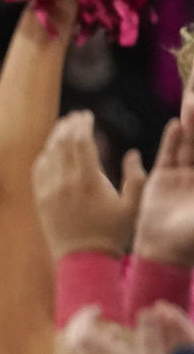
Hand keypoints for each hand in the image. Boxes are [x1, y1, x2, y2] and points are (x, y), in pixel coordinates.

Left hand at [32, 111, 145, 259]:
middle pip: (62, 142)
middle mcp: (65, 182)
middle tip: (75, 116)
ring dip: (55, 137)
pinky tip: (50, 150)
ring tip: (63, 127)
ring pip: (48, 154)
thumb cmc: (112, 234)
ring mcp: (49, 190)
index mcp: (89, 180)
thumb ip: (137, 178)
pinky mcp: (40, 199)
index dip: (82, 124)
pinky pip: (37, 170)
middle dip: (68, 125)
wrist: (83, 259)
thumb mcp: (133, 207)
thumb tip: (132, 153)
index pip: (81, 141)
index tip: (87, 115)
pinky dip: (44, 155)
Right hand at [133, 118, 193, 264]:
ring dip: (193, 124)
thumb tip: (182, 168)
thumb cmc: (191, 237)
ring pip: (190, 145)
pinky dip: (172, 140)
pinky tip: (176, 123)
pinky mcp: (162, 180)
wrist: (163, 251)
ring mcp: (182, 177)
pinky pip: (169, 155)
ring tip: (192, 101)